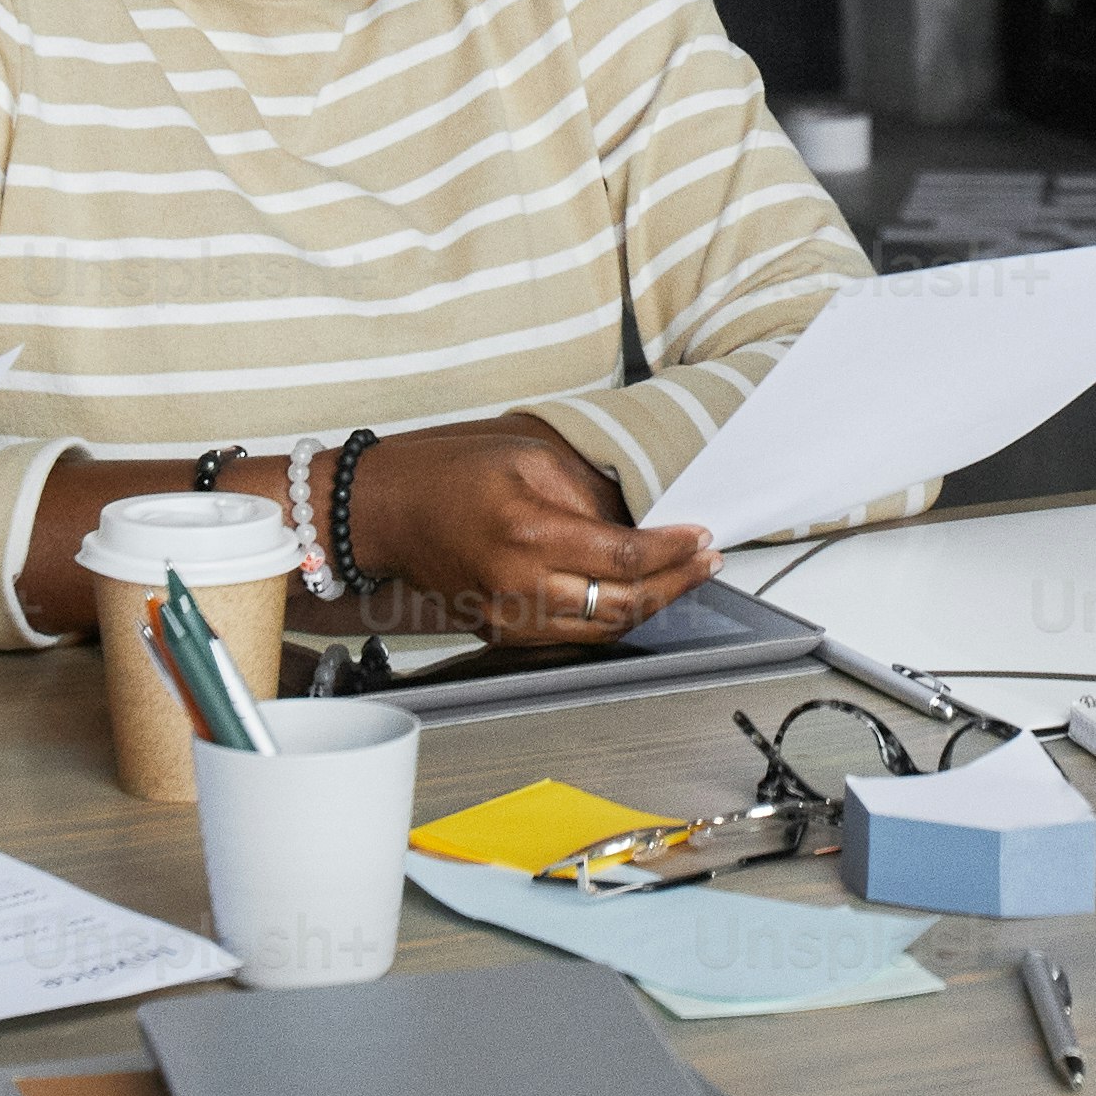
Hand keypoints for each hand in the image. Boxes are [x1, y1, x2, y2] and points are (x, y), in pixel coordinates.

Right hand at [337, 423, 715, 643]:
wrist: (388, 514)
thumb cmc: (450, 476)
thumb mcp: (528, 459)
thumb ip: (589, 494)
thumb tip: (639, 520)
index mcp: (529, 535)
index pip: (623, 558)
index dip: (673, 552)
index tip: (702, 537)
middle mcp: (520, 587)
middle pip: (622, 604)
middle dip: (676, 583)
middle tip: (707, 561)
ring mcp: (510, 619)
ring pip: (603, 629)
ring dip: (650, 606)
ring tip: (682, 578)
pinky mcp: (502, 633)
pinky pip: (572, 635)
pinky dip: (610, 618)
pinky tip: (633, 595)